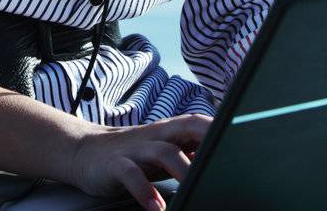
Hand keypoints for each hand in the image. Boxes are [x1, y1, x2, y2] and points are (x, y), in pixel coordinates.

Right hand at [62, 112, 212, 210]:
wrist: (84, 152)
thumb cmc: (132, 155)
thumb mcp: (162, 151)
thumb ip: (189, 153)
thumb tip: (222, 162)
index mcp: (170, 131)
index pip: (201, 123)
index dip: (222, 130)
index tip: (242, 146)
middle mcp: (156, 135)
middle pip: (188, 127)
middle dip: (210, 139)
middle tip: (226, 161)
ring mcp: (136, 148)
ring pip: (165, 152)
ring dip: (183, 171)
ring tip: (195, 191)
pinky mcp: (116, 164)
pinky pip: (132, 175)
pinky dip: (145, 191)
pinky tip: (155, 207)